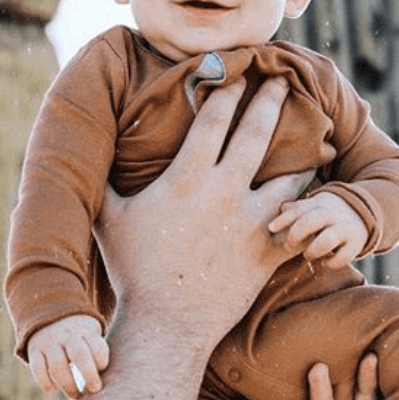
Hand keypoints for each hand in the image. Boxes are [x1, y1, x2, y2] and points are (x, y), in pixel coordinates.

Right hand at [27, 314, 109, 398]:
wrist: (50, 318)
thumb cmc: (80, 339)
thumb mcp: (91, 337)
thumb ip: (98, 356)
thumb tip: (110, 386)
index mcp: (85, 332)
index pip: (97, 346)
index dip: (101, 360)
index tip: (102, 370)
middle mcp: (67, 336)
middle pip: (79, 353)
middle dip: (89, 373)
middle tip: (95, 389)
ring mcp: (50, 342)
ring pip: (58, 364)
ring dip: (68, 384)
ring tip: (76, 396)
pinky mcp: (35, 350)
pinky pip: (38, 367)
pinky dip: (44, 381)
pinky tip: (52, 391)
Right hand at [95, 78, 313, 349]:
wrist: (166, 325)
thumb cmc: (133, 272)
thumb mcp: (109, 220)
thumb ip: (104, 182)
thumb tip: (79, 154)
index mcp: (186, 179)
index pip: (213, 120)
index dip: (227, 91)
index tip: (237, 74)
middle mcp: (224, 193)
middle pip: (256, 133)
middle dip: (271, 101)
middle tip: (282, 81)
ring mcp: (251, 223)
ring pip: (291, 176)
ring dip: (302, 153)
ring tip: (313, 138)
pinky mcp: (269, 252)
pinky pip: (300, 221)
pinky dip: (312, 207)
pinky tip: (319, 195)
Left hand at [268, 190, 368, 267]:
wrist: (361, 211)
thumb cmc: (325, 214)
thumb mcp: (311, 207)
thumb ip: (294, 210)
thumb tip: (276, 214)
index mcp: (317, 204)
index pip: (298, 209)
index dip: (284, 219)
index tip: (271, 228)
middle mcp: (331, 215)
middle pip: (311, 221)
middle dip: (296, 234)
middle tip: (288, 245)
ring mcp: (344, 229)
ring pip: (327, 240)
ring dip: (312, 251)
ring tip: (307, 255)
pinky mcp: (355, 244)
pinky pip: (342, 257)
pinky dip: (330, 263)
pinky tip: (324, 261)